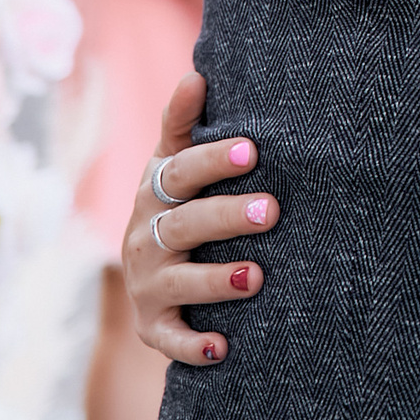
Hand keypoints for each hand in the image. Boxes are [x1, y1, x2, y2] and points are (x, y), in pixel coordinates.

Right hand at [122, 72, 279, 365]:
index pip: (180, 171)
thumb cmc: (180, 207)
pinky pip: (170, 340)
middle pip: (185, 224)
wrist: (151, 283)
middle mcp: (146, 237)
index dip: (212, 160)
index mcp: (156, 192)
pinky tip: (223, 347)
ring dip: (215, 280)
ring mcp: (148, 284)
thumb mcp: (175, 166)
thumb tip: (197, 72)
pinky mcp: (154, 327)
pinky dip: (194, 345)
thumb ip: (182, 125)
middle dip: (226, 216)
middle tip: (272, 209)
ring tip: (256, 276)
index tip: (252, 148)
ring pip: (179, 282)